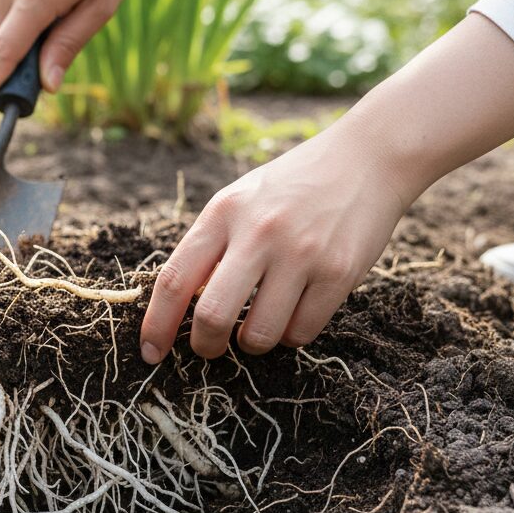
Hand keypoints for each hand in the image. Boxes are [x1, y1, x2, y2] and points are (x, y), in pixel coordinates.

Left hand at [140, 123, 410, 361]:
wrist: (364, 159)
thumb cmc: (289, 188)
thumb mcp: (237, 201)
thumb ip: (209, 246)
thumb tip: (177, 305)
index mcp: (222, 214)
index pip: (174, 279)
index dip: (156, 324)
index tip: (149, 353)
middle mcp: (257, 233)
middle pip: (212, 316)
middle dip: (205, 345)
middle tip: (209, 348)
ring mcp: (300, 254)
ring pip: (259, 334)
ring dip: (252, 342)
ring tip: (258, 325)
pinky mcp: (338, 273)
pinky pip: (300, 332)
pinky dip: (290, 335)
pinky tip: (293, 312)